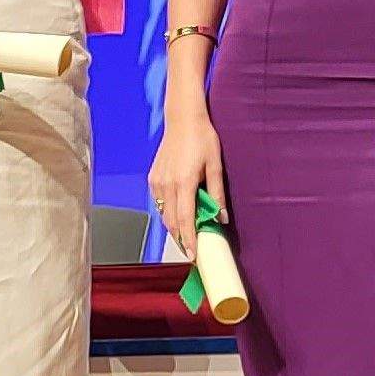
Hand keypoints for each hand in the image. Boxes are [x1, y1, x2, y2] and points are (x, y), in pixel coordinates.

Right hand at [151, 108, 226, 241]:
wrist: (183, 120)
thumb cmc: (202, 139)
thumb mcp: (216, 166)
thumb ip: (217, 193)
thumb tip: (221, 217)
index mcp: (184, 182)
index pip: (185, 220)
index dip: (189, 240)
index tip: (194, 256)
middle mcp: (166, 184)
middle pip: (171, 222)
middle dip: (181, 239)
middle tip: (193, 252)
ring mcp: (157, 182)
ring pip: (163, 214)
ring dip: (174, 228)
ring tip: (187, 237)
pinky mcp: (153, 178)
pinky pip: (159, 203)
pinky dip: (167, 213)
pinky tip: (178, 216)